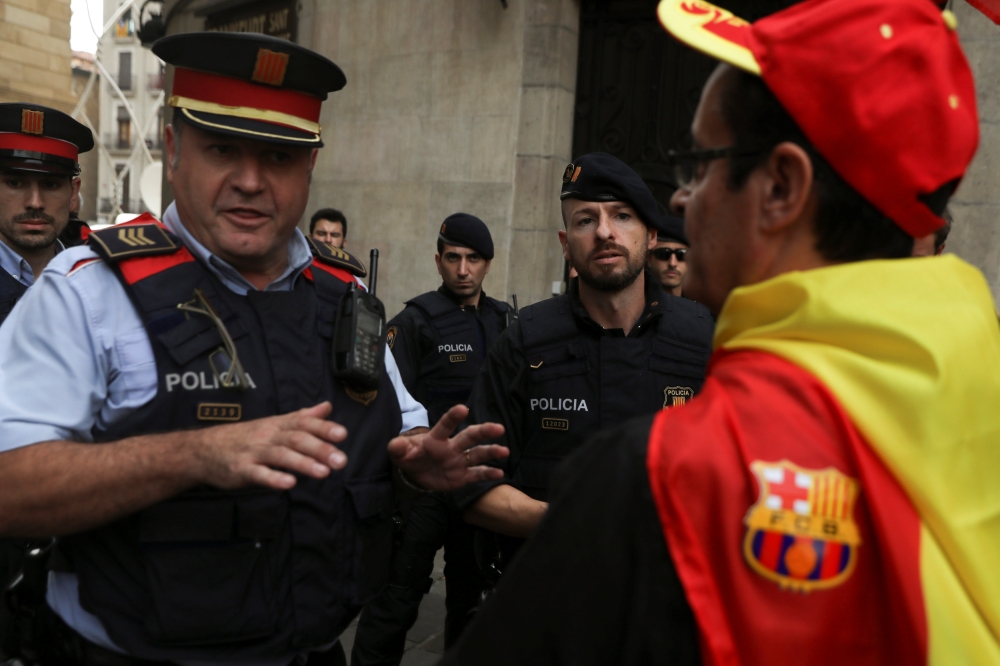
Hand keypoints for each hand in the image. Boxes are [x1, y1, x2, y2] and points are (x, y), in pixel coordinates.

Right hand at [194, 402, 347, 490]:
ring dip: (304, 464)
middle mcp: (269, 435)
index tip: (342, 434)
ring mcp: (255, 452)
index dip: (324, 428)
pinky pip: (259, 474)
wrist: (204, 448)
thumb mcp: (275, 423)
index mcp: (279, 424)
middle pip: (297, 439)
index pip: (304, 423)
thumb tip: (327, 406)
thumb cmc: (246, 436)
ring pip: (281, 456)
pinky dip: (274, 478)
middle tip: (341, 460)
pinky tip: (289, 483)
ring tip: (324, 472)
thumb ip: (303, 417)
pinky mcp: (242, 469)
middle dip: (321, 449)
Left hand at [387, 405, 507, 491]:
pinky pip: (477, 474)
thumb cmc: (410, 456)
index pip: (445, 425)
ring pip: (478, 453)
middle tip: (498, 428)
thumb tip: (396, 444)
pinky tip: (499, 473)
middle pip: (470, 436)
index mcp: (436, 438)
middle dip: (484, 431)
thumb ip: (398, 447)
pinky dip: (488, 473)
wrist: (416, 473)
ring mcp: (459, 461)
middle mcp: (452, 446)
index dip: (453, 417)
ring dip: (491, 452)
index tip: (463, 409)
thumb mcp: (400, 452)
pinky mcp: (462, 476)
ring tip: (504, 451)